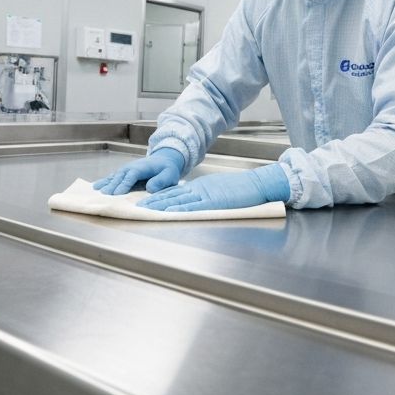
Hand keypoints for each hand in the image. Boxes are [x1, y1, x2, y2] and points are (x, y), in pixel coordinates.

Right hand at [93, 148, 184, 194]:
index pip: (132, 175)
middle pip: (120, 176)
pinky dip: (104, 182)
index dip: (124, 184)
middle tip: (104, 195)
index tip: (117, 193)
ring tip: (95, 190)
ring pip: (114, 176)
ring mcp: (126, 170)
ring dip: (106, 183)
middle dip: (112, 185)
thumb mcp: (169, 175)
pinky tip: (95, 187)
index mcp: (143, 167)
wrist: (164, 160)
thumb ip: (161, 181)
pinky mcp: (123, 174)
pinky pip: (113, 177)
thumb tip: (150, 188)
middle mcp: (132, 167)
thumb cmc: (167, 169)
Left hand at [137, 164, 289, 212]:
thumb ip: (205, 194)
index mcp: (200, 186)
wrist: (256, 184)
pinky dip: (178, 208)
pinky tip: (168, 211)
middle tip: (138, 205)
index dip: (159, 196)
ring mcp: (205, 196)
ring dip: (160, 205)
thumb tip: (193, 200)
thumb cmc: (242, 188)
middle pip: (172, 195)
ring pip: (178, 200)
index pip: (176, 191)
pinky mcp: (213, 203)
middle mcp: (199, 189)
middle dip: (154, 201)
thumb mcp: (219, 188)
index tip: (146, 200)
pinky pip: (192, 206)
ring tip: (146, 209)